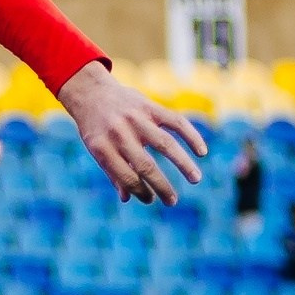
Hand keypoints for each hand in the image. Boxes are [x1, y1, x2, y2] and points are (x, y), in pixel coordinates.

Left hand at [58, 63, 204, 204]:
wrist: (92, 92)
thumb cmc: (96, 128)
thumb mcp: (95, 150)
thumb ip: (112, 172)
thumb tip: (128, 198)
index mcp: (101, 148)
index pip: (125, 176)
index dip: (140, 191)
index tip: (151, 200)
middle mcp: (119, 134)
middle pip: (145, 165)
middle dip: (161, 186)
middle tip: (172, 201)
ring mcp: (136, 119)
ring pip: (165, 144)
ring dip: (183, 163)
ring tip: (196, 179)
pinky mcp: (150, 107)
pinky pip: (176, 122)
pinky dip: (191, 136)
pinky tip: (202, 152)